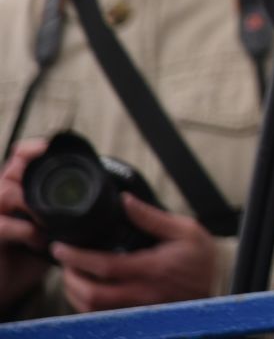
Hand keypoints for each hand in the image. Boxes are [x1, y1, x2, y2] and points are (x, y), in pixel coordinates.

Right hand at [0, 141, 51, 314]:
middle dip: (35, 174)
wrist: (8, 284)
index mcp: (16, 188)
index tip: (51, 147)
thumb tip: (105, 193)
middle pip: (13, 169)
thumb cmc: (29, 253)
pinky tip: (41, 240)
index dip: (33, 148)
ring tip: (50, 219)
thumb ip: (65, 207)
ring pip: (4, 192)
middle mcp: (0, 197)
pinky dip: (25, 230)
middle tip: (57, 189)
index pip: (19, 156)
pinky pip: (2, 225)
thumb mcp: (51, 225)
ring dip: (33, 203)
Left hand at [51, 196, 215, 311]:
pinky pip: (105, 316)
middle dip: (70, 280)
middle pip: (92, 296)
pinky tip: (89, 290)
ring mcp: (140, 307)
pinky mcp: (139, 314)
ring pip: (95, 310)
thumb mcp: (185, 229)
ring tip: (73, 276)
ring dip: (76, 295)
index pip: (105, 266)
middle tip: (64, 264)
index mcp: (152, 268)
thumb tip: (126, 201)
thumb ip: (151, 217)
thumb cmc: (203, 258)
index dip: (78, 258)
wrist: (221, 283)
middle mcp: (142, 292)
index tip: (62, 248)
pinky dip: (90, 305)